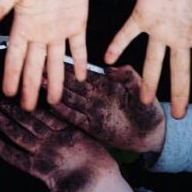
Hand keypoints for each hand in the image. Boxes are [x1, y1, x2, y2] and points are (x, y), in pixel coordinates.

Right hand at [0, 0, 88, 109]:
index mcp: (23, 24)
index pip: (15, 56)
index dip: (10, 75)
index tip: (6, 93)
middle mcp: (40, 31)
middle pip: (34, 65)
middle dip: (30, 86)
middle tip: (28, 108)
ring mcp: (59, 29)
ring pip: (55, 62)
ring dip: (55, 81)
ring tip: (54, 101)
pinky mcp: (77, 23)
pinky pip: (77, 47)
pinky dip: (79, 62)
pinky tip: (80, 77)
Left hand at [0, 103, 128, 191]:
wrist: (105, 182)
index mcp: (38, 168)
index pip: (15, 156)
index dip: (2, 148)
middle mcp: (43, 151)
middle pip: (21, 135)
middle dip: (7, 123)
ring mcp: (55, 139)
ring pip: (33, 122)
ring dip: (19, 112)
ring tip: (5, 101)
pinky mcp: (68, 130)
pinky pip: (53, 116)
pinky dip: (42, 108)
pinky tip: (31, 97)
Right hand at [49, 65, 165, 153]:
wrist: (151, 136)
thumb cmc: (148, 110)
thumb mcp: (141, 91)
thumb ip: (129, 78)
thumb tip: (112, 67)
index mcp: (105, 83)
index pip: (84, 72)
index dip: (71, 65)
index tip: (57, 55)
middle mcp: (94, 95)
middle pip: (72, 83)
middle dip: (57, 75)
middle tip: (40, 65)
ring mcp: (92, 110)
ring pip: (70, 99)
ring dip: (56, 91)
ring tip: (40, 83)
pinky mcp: (92, 126)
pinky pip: (75, 117)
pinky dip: (64, 112)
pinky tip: (52, 106)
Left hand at [105, 0, 191, 117]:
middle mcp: (178, 36)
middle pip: (179, 71)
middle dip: (178, 93)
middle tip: (179, 117)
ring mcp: (159, 27)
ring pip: (152, 60)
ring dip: (148, 80)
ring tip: (144, 101)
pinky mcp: (142, 14)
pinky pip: (127, 33)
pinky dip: (118, 45)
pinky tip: (109, 60)